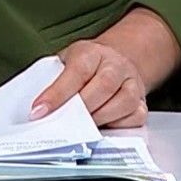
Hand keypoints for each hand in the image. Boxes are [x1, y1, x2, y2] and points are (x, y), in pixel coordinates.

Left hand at [30, 38, 150, 127]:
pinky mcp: (142, 101)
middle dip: (81, 109)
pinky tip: (104, 126)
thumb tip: (38, 107)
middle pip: (104, 86)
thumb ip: (54, 79)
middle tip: (62, 124)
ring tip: (81, 128)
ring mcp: (132, 82)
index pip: (76, 71)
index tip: (39, 111)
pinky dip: (118, 125)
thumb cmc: (86, 66)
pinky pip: (136, 117)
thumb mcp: (66, 62)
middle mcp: (116, 64)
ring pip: (123, 102)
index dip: (57, 93)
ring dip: (100, 119)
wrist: (115, 61)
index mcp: (92, 52)